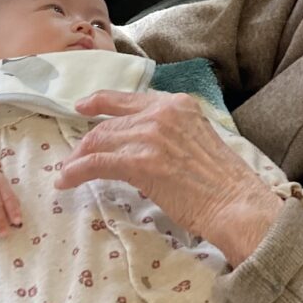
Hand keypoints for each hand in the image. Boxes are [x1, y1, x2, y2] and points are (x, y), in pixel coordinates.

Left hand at [54, 91, 282, 266]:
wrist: (235, 203)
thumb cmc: (224, 183)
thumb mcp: (198, 140)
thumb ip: (170, 133)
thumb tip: (140, 146)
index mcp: (179, 104)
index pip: (129, 99)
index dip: (100, 101)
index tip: (83, 106)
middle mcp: (162, 113)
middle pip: (109, 123)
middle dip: (86, 141)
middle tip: (73, 156)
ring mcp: (150, 136)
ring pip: (99, 141)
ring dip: (78, 158)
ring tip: (67, 172)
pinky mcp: (139, 162)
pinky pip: (96, 163)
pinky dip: (77, 171)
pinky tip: (66, 180)